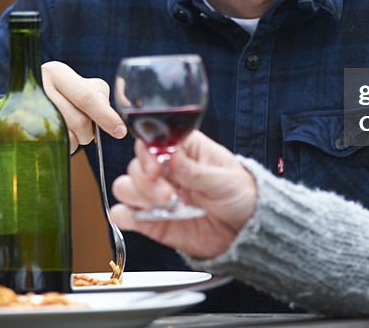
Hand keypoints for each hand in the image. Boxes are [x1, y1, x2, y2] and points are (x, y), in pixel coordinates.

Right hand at [0, 61, 126, 154]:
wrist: (14, 110)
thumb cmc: (60, 99)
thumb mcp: (79, 89)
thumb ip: (99, 97)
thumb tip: (117, 122)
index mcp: (57, 72)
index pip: (88, 97)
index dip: (106, 116)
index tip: (120, 131)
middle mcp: (39, 86)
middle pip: (79, 121)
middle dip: (88, 132)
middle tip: (86, 131)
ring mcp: (27, 108)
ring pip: (67, 136)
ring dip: (76, 141)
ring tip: (68, 131)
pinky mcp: (20, 129)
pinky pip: (53, 145)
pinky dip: (62, 147)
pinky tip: (56, 137)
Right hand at [111, 131, 256, 258]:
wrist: (245, 229)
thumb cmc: (239, 194)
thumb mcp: (224, 179)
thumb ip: (196, 170)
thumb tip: (172, 155)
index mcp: (184, 150)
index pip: (151, 140)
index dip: (148, 153)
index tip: (157, 168)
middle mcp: (165, 169)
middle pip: (135, 166)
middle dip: (147, 181)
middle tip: (168, 195)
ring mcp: (156, 194)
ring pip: (124, 187)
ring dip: (138, 197)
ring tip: (165, 207)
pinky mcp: (151, 219)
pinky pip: (124, 214)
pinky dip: (125, 216)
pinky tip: (144, 219)